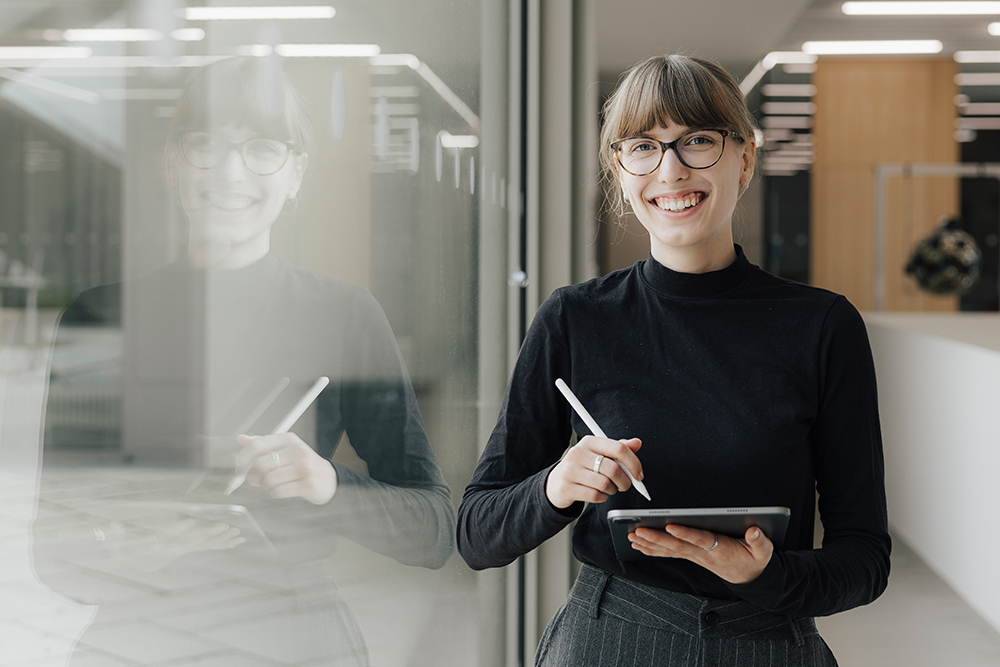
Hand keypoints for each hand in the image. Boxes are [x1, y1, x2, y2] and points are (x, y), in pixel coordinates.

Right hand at [107, 518, 244, 572]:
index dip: (178, 528)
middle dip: (209, 534)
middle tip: (225, 526)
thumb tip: (114, 524)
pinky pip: (208, 546)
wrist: (139, 566)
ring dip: (222, 539)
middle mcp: (173, 548)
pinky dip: (223, 543)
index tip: (190, 521)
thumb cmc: (126, 552)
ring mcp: (183, 549)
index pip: (167, 536)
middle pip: (193, 541)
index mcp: (156, 545)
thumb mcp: (115, 547)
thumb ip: (115, 537)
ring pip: (205, 544)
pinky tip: (237, 540)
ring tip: (238, 534)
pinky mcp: (189, 548)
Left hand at [236, 433, 337, 504]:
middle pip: (261, 465)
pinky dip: (274, 493)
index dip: (243, 459)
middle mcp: (298, 450)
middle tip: (255, 480)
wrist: (329, 479)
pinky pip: (278, 491)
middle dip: (253, 476)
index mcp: (289, 439)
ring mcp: (304, 467)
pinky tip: (280, 490)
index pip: (258, 445)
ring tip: (270, 485)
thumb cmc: (303, 464)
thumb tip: (241, 439)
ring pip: (268, 480)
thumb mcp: (285, 449)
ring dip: (264, 486)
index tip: (239, 469)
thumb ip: (263, 444)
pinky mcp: (308, 484)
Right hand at [545, 436, 642, 508]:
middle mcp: (578, 453)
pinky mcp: (567, 487)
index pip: (618, 448)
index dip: (634, 463)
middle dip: (625, 481)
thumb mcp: (599, 454)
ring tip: (609, 488)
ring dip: (612, 490)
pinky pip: (595, 495)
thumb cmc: (582, 467)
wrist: (556, 482)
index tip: (638, 474)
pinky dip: (603, 497)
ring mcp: (571, 470)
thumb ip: (618, 449)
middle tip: (625, 485)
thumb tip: (637, 443)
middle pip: (613, 468)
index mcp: (589, 442)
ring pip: (605, 484)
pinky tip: (599, 494)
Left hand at [628, 524, 772, 583]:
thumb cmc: (755, 560)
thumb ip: (760, 541)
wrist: (751, 577)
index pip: (700, 539)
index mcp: (720, 549)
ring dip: (650, 544)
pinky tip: (639, 546)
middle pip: (677, 545)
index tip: (671, 526)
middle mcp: (704, 554)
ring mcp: (696, 556)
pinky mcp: (691, 556)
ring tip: (632, 537)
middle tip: (638, 530)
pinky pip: (669, 553)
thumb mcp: (764, 551)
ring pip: (670, 550)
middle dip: (656, 538)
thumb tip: (755, 531)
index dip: (685, 533)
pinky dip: (653, 550)